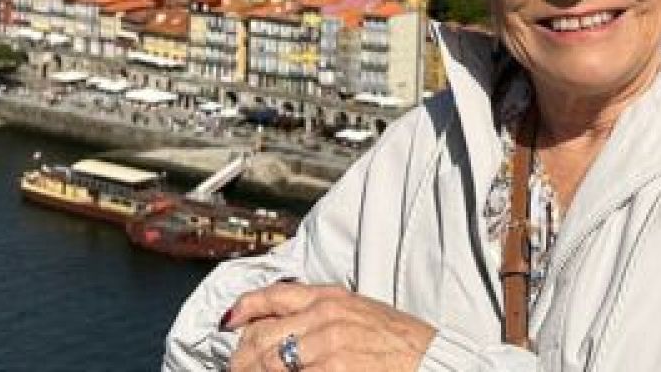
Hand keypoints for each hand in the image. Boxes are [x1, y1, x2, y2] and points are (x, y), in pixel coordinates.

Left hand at [223, 281, 435, 371]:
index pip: (275, 295)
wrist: (432, 360)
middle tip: (234, 369)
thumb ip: (324, 314)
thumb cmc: (402, 342)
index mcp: (331, 297)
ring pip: (269, 363)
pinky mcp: (333, 370)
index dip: (245, 308)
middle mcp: (324, 316)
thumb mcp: (361, 312)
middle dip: (241, 357)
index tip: (228, 323)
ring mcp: (327, 345)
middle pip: (262, 334)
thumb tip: (289, 329)